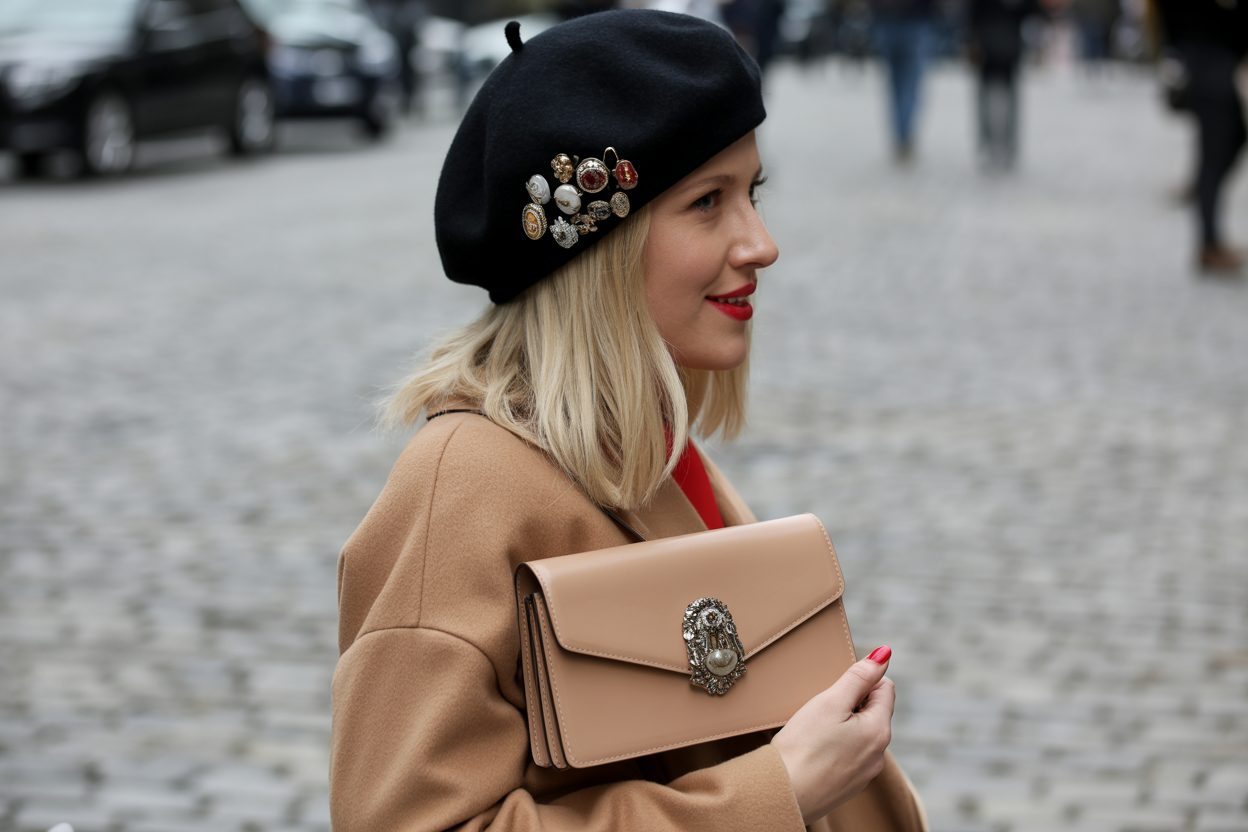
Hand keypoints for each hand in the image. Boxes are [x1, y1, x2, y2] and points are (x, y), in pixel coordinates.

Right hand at [771, 646, 894, 824]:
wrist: (783, 794)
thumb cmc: (803, 746)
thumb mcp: (830, 702)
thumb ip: (859, 677)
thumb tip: (884, 654)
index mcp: (879, 730)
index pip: (885, 688)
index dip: (861, 681)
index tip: (835, 690)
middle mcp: (878, 754)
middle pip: (873, 712)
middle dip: (851, 704)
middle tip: (821, 710)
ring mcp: (865, 773)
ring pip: (861, 734)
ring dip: (844, 726)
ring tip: (815, 731)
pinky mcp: (849, 786)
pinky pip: (850, 755)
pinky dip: (836, 747)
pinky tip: (815, 751)